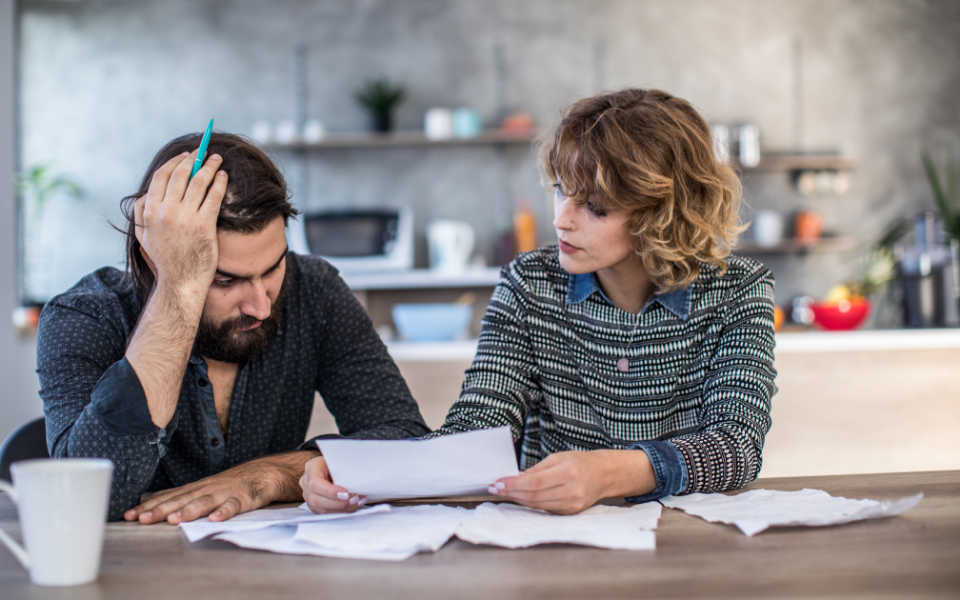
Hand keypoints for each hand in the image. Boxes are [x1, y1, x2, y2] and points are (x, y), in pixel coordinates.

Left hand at [124, 450, 316, 524]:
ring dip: (188, 511)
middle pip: (180, 500)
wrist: (261, 473)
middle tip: (142, 519)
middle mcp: (206, 489)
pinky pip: (233, 507)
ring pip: (204, 502)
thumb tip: (148, 501)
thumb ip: (179, 496)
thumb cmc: (228, 485)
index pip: (167, 497)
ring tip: (174, 520)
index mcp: (194, 488)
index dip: (148, 506)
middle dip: (160, 510)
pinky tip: (215, 519)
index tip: (129, 515)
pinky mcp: (242, 499)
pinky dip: (224, 512)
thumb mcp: (201, 488)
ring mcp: (223, 493)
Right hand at [134, 149, 226, 294]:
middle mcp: (166, 211)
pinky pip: (213, 197)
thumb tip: (146, 193)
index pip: (162, 176)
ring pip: (199, 182)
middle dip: (194, 159)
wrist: (180, 280)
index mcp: (150, 210)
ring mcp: (185, 218)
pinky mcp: (204, 225)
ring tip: (217, 159)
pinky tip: (223, 176)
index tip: (186, 156)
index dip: (176, 162)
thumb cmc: (164, 258)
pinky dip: (219, 182)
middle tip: (204, 153)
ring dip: (209, 166)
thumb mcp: (143, 235)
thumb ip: (141, 213)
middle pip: (181, 175)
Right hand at [300, 456, 365, 513]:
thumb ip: (343, 471)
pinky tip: (354, 506)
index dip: (330, 491)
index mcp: (311, 468)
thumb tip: (356, 484)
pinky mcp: (315, 506)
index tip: (346, 494)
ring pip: (321, 510)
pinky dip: (342, 512)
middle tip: (355, 500)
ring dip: (342, 509)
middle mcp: (306, 483)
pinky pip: (327, 514)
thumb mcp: (339, 461)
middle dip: (338, 503)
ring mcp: (308, 496)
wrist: (331, 466)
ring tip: (357, 503)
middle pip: (315, 499)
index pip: (315, 483)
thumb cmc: (336, 462)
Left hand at [488, 449, 655, 514]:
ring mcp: (572, 504)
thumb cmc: (580, 462)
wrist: (603, 475)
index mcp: (569, 472)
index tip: (498, 482)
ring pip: (538, 505)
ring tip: (504, 492)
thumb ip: (537, 469)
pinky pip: (545, 509)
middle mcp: (572, 490)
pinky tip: (520, 497)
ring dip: (518, 499)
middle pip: (534, 496)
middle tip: (496, 488)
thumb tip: (515, 478)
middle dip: (512, 492)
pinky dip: (530, 503)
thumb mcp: (558, 457)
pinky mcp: (570, 512)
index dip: (514, 484)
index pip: (535, 482)